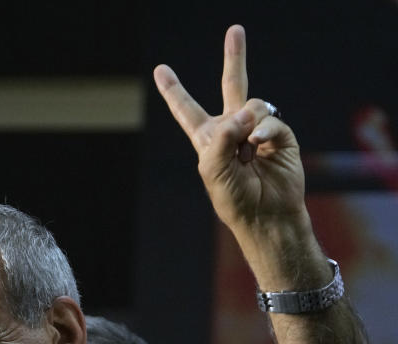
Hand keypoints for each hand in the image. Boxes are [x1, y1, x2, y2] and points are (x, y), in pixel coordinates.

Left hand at [153, 25, 306, 242]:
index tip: (161, 70)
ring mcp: (257, 129)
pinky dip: (263, 131)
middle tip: (235, 30)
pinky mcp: (280, 135)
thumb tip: (247, 113)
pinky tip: (259, 146)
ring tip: (246, 154)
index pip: (187, 110)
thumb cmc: (233, 198)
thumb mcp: (213, 169)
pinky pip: (270, 119)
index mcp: (207, 138)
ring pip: (251, 105)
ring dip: (246, 128)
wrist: (265, 215)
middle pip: (232, 85)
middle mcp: (232, 129)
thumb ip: (222, 137)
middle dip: (235, 57)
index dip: (174, 90)